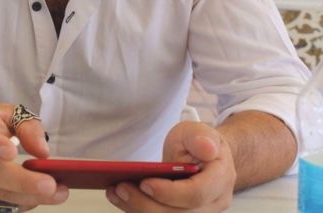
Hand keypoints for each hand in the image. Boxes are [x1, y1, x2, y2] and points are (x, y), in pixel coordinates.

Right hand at [0, 103, 68, 210]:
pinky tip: (39, 195)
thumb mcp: (7, 114)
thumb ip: (28, 127)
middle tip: (50, 185)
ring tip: (58, 192)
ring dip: (30, 197)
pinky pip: (0, 207)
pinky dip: (22, 203)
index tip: (11, 152)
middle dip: (23, 182)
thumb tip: (43, 152)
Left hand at [106, 121, 235, 211]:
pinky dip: (138, 210)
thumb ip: (200, 137)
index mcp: (219, 179)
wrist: (203, 154)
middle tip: (120, 187)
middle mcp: (212, 203)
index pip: (196, 194)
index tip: (145, 182)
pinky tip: (120, 198)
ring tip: (115, 192)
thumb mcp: (196, 130)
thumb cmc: (197, 142)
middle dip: (146, 204)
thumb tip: (206, 148)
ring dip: (138, 209)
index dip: (170, 192)